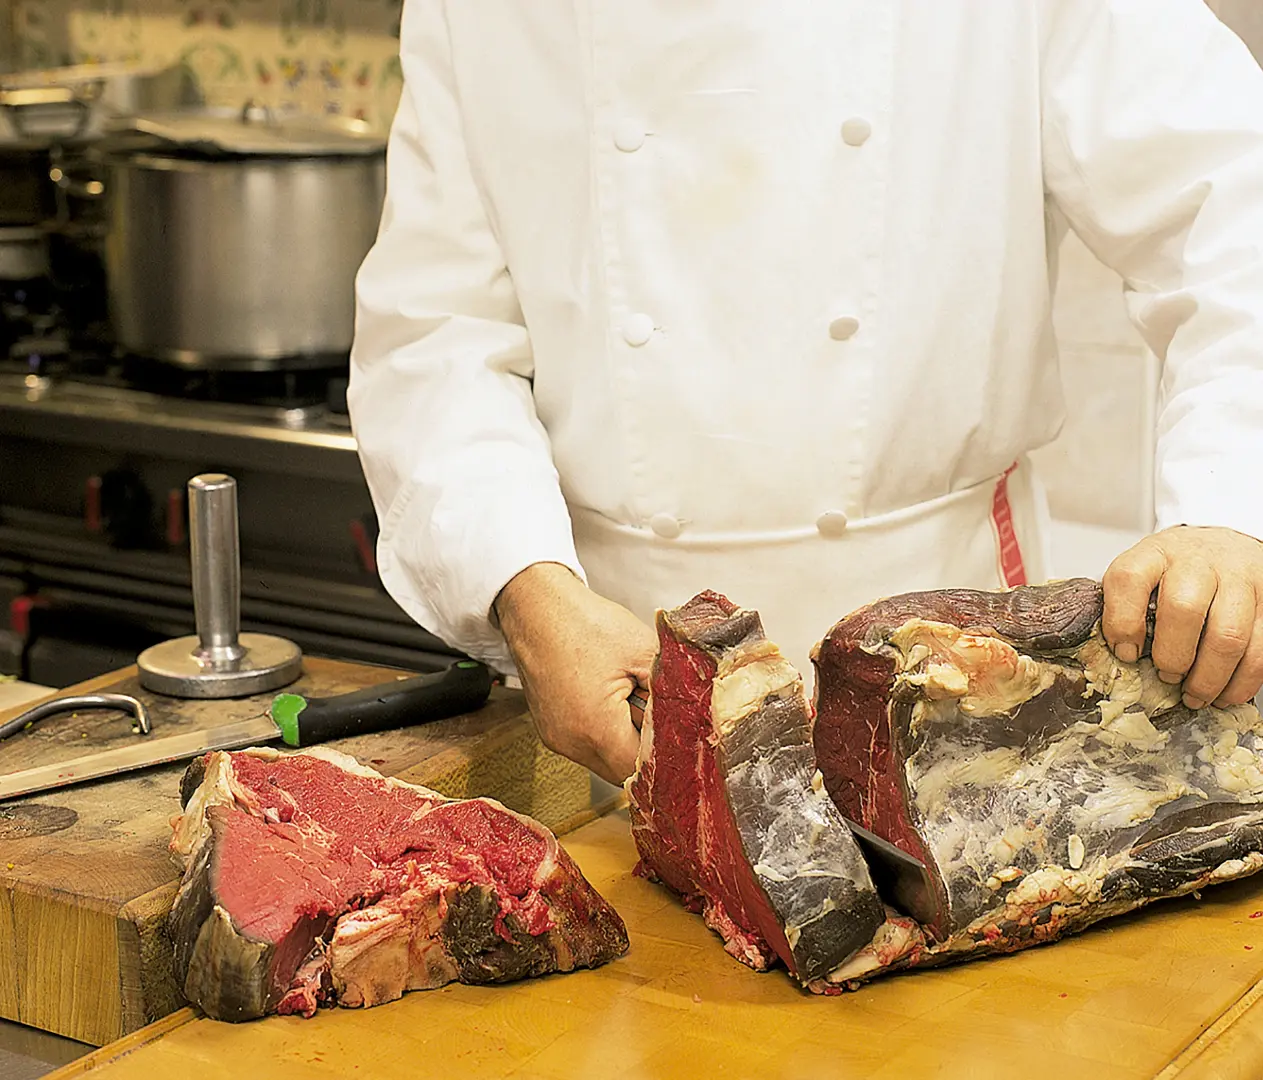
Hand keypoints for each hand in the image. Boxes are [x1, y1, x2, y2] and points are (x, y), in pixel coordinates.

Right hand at [494, 562, 657, 783]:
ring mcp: (557, 738)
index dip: (664, 754)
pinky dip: (605, 731)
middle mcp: (571, 742)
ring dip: (625, 740)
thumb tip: (694, 713)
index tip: (679, 733)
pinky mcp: (551, 730)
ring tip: (631, 699)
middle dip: (645, 748)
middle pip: (623, 771)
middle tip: (656, 712)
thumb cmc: (583, 623)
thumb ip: (673, 688)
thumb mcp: (644, 651)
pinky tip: (611, 699)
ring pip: (605, 760)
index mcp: (595, 728)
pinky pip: (587, 746)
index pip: (642, 769)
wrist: (537, 608)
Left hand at [1102, 526, 1262, 709]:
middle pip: (1183, 609)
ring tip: (1195, 695)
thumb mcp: (1143, 572)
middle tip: (1167, 678)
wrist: (1225, 547)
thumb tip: (1123, 656)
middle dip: (1172, 656)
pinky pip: (1261, 650)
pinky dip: (1241, 682)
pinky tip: (1224, 694)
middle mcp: (1199, 562)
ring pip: (1228, 635)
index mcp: (1156, 554)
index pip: (1129, 579)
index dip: (1122, 622)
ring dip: (1209, 677)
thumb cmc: (1177, 569)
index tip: (1126, 653)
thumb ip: (1127, 606)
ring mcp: (1240, 580)